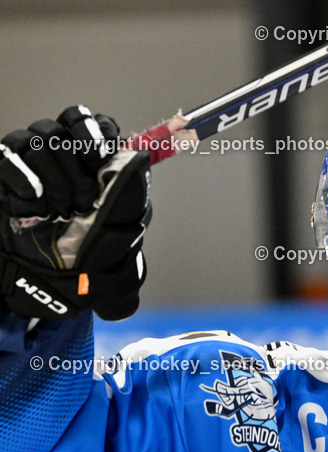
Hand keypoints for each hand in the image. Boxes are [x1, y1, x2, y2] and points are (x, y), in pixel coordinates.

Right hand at [0, 106, 151, 320]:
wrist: (58, 279)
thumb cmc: (95, 251)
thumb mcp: (125, 222)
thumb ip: (132, 188)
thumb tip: (139, 156)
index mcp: (90, 158)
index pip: (87, 121)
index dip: (93, 130)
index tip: (101, 155)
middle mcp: (58, 154)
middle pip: (59, 128)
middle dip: (74, 165)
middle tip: (83, 201)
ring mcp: (28, 163)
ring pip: (34, 140)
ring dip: (53, 177)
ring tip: (61, 210)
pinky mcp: (4, 176)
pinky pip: (7, 158)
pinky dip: (24, 178)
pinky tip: (36, 205)